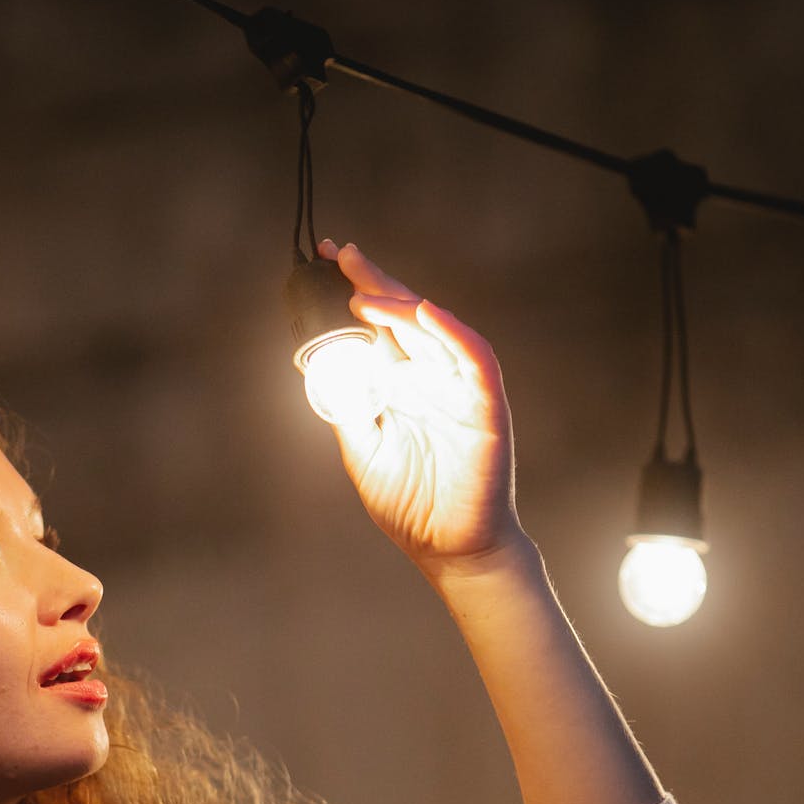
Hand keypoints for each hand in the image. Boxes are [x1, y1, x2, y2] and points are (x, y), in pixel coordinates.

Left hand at [318, 240, 527, 576]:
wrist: (449, 550)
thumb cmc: (411, 503)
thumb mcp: (362, 448)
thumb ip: (346, 405)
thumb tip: (318, 365)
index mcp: (401, 384)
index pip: (377, 326)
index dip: (353, 292)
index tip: (322, 263)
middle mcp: (430, 378)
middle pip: (404, 315)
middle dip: (373, 282)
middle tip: (340, 254)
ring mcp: (459, 389)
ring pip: (434, 330)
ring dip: (401, 304)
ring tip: (363, 290)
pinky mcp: (485, 406)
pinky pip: (473, 359)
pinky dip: (451, 333)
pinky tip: (425, 312)